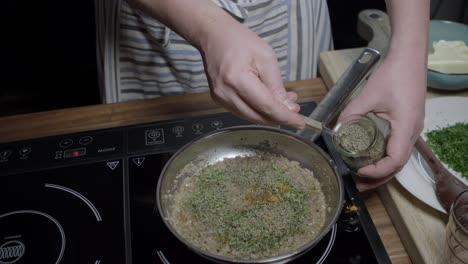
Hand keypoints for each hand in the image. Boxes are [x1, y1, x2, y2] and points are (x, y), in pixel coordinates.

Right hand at [199, 16, 303, 128]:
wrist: (213, 36)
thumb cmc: (238, 41)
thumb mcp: (266, 57)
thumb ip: (276, 86)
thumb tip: (288, 108)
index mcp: (238, 80)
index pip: (266, 107)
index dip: (285, 116)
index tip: (300, 122)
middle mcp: (226, 93)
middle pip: (258, 116)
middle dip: (278, 117)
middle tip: (294, 108)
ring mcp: (220, 98)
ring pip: (250, 117)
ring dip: (269, 114)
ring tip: (283, 101)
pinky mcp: (219, 99)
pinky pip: (242, 111)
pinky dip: (257, 110)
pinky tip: (267, 100)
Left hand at [339, 52, 425, 190]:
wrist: (409, 58)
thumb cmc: (394, 74)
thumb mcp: (368, 95)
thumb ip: (351, 113)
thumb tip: (335, 129)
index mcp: (406, 127)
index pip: (394, 160)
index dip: (377, 171)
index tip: (358, 171)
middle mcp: (413, 132)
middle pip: (397, 166)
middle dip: (377, 178)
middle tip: (357, 185)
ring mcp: (413, 129)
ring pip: (399, 158)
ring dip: (381, 170)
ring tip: (362, 177)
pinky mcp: (408, 124)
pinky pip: (398, 147)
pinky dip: (385, 158)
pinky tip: (371, 159)